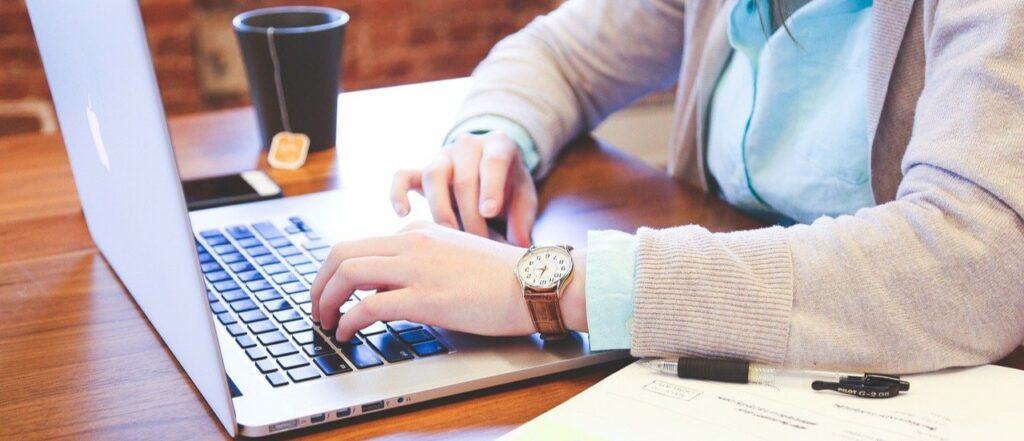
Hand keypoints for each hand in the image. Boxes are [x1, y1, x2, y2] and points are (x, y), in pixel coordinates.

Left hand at [310, 221, 586, 340]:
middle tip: (316, 307)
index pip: (362, 245)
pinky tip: (347, 334)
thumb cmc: (504, 277)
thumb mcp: (455, 256)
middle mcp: (412, 243)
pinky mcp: (425, 297)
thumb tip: (389, 288)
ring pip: (347, 273)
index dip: (337, 272)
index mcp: (419, 232)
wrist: (535, 283)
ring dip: (325, 300)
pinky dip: (348, 321)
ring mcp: (417, 268)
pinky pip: (368, 306)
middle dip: (319, 283)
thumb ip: (422, 263)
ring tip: (325, 322)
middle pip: (342, 253)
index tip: (333, 293)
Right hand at [390, 131, 537, 246]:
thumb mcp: (524, 198)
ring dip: (441, 210)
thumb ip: (523, 219)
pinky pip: (403, 176)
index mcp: (499, 145)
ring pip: (433, 175)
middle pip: (463, 177)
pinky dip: (398, 193)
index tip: (489, 212)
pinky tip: (403, 214)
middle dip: (470, 214)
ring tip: (450, 237)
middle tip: (478, 243)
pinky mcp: (421, 171)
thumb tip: (519, 245)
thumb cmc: (509, 187)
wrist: (490, 172)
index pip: (493, 161)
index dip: (490, 187)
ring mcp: (442, 157)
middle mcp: (468, 145)